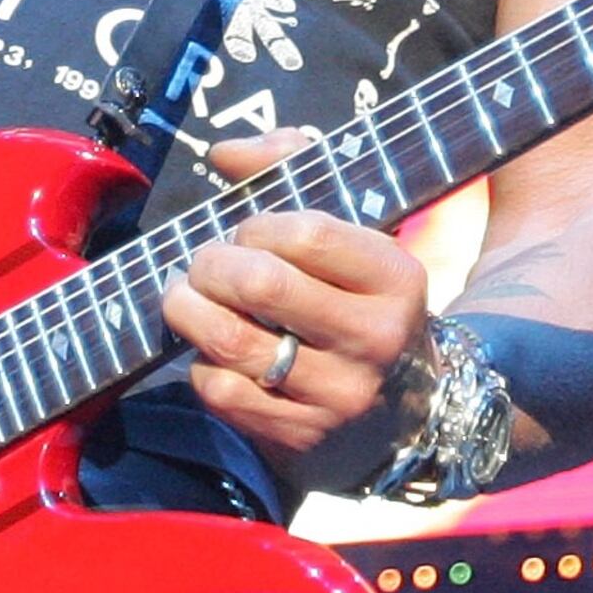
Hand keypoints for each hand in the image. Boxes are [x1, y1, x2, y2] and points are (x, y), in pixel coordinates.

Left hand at [157, 130, 430, 467]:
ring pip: (229, 340)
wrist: (406, 416)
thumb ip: (294, 170)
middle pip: (260, 285)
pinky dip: (201, 364)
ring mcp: (338, 396)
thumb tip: (223, 154)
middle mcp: (375, 341)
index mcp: (396, 279)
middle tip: (204, 264)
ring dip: (188, 309)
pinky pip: (220, 390)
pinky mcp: (301, 438)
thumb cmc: (361, 303)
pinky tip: (213, 352)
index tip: (247, 231)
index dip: (256, 225)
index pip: (306, 233)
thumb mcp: (356, 233)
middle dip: (210, 263)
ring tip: (186, 297)